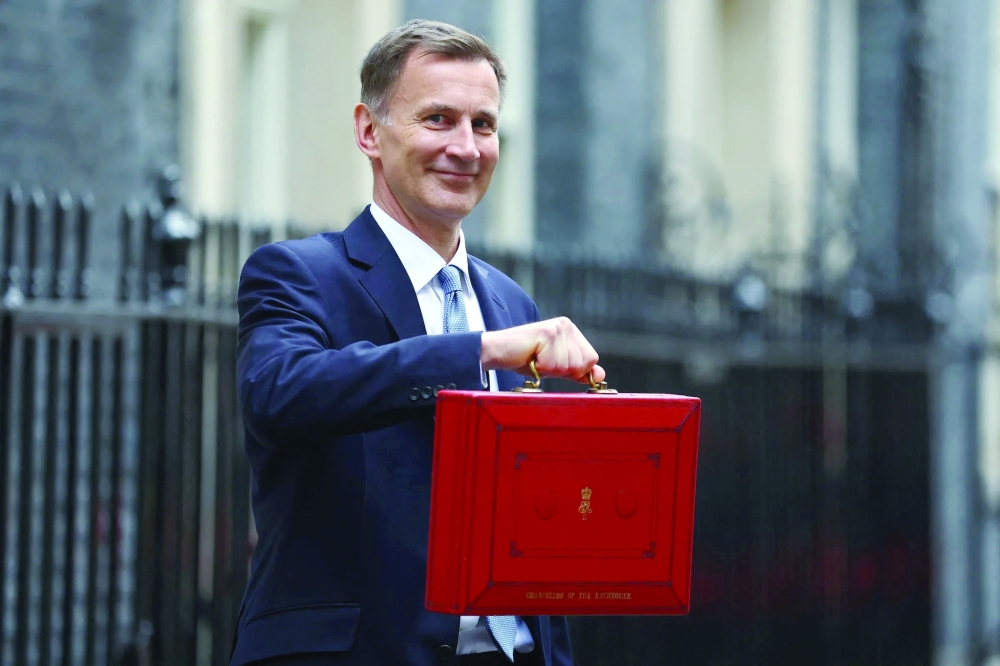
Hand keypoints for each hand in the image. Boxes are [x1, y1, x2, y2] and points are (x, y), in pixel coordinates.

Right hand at [480, 317, 604, 383]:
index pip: (591, 359)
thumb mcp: (555, 367)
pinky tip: (530, 356)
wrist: (498, 352)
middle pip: (582, 363)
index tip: (552, 364)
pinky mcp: (548, 333)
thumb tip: (601, 375)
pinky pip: (554, 364)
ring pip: (568, 366)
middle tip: (541, 361)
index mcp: (572, 331)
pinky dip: (540, 368)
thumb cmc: (524, 359)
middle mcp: (567, 326)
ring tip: (535, 359)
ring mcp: (558, 328)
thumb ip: (577, 371)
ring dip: (549, 370)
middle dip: (561, 370)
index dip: (573, 370)